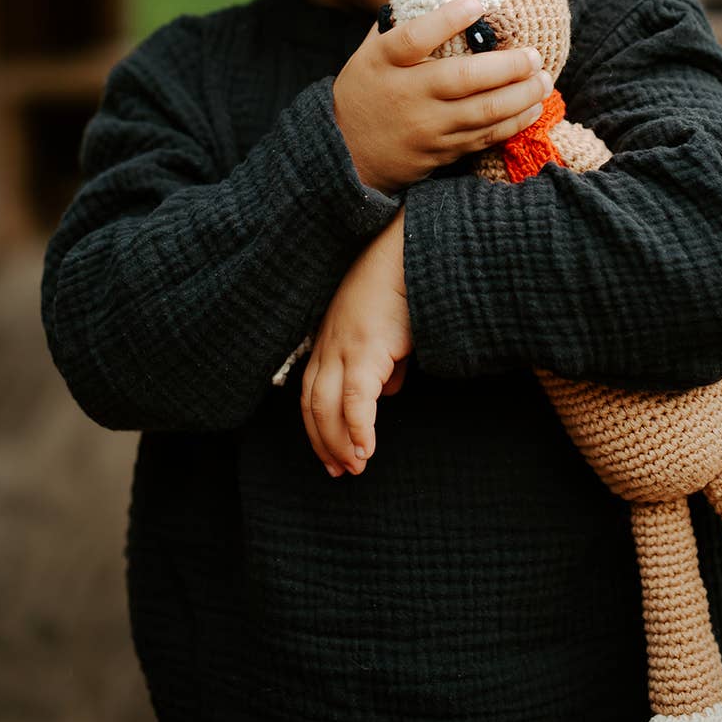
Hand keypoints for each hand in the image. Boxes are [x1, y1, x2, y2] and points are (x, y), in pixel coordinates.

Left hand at [301, 210, 410, 476]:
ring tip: (356, 467)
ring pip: (327, 407)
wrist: (410, 250)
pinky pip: (356, 400)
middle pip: (312, 405)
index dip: (318, 428)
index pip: (311, 393)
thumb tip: (388, 390)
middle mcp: (329, 344)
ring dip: (339, 443)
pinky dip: (358, 429)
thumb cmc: (404, 284)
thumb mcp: (388, 328)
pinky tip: (366, 450)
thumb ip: (384, 360)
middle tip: (341, 471)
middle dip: (324, 442)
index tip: (331, 456)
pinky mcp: (367, 347)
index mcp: (330, 338)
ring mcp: (344, 345)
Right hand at [332, 0, 551, 195]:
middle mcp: (407, 94)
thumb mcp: (369, 55)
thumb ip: (397, 25)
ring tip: (543, 80)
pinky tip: (532, 108)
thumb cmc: (363, 92)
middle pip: (463, 79)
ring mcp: (426, 127)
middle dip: (506, 66)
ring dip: (520, 96)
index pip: (415, 37)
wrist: (347, 154)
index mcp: (384, 62)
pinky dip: (513, 123)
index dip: (447, 19)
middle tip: (534, 55)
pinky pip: (484, 137)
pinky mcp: (441, 151)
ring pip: (483, 112)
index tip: (477, 1)